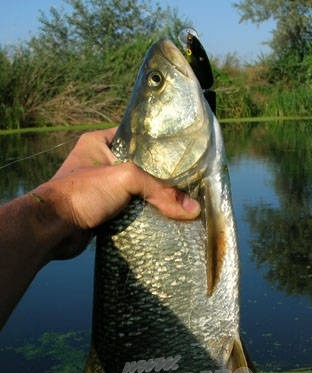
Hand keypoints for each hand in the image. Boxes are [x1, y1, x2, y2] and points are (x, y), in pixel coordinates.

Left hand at [33, 128, 200, 258]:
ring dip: (153, 199)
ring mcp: (101, 188)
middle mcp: (100, 163)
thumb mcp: (125, 180)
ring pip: (136, 191)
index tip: (183, 155)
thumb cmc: (82, 192)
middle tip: (186, 182)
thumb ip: (160, 191)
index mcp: (99, 142)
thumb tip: (193, 209)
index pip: (137, 138)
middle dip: (160, 178)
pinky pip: (130, 209)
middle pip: (140, 168)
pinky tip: (164, 218)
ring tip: (180, 201)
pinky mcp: (104, 210)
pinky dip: (144, 215)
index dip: (159, 146)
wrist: (52, 229)